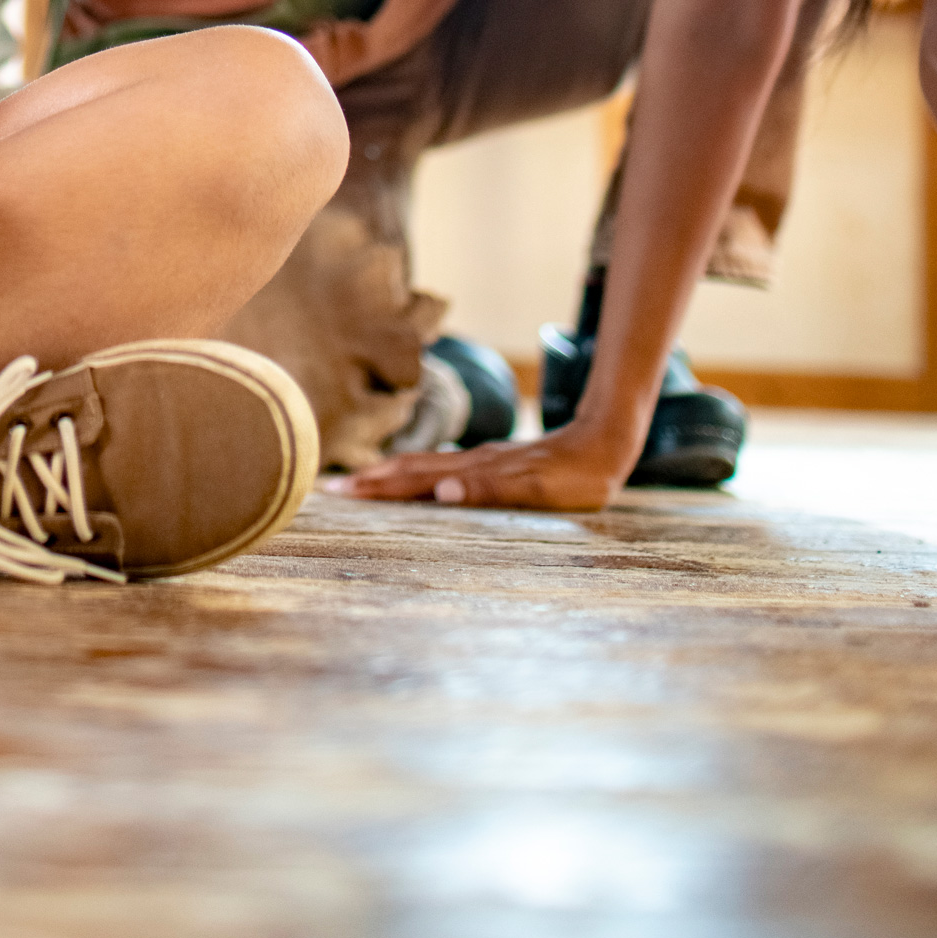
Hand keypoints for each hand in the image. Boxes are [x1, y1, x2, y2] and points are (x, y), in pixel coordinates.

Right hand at [323, 419, 635, 514]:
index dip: (377, 487)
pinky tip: (416, 483)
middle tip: (330, 492)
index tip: (339, 494)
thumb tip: (441, 491)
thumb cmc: (577, 477)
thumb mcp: (538, 490)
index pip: (414, 479)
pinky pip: (443, 469)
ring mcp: (481, 462)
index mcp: (475, 471)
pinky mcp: (493, 465)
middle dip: (370, 482)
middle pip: (410, 470)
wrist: (605, 444)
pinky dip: (417, 476)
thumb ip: (489, 490)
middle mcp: (471, 463)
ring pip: (424, 466)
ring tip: (360, 485)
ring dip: (389, 477)